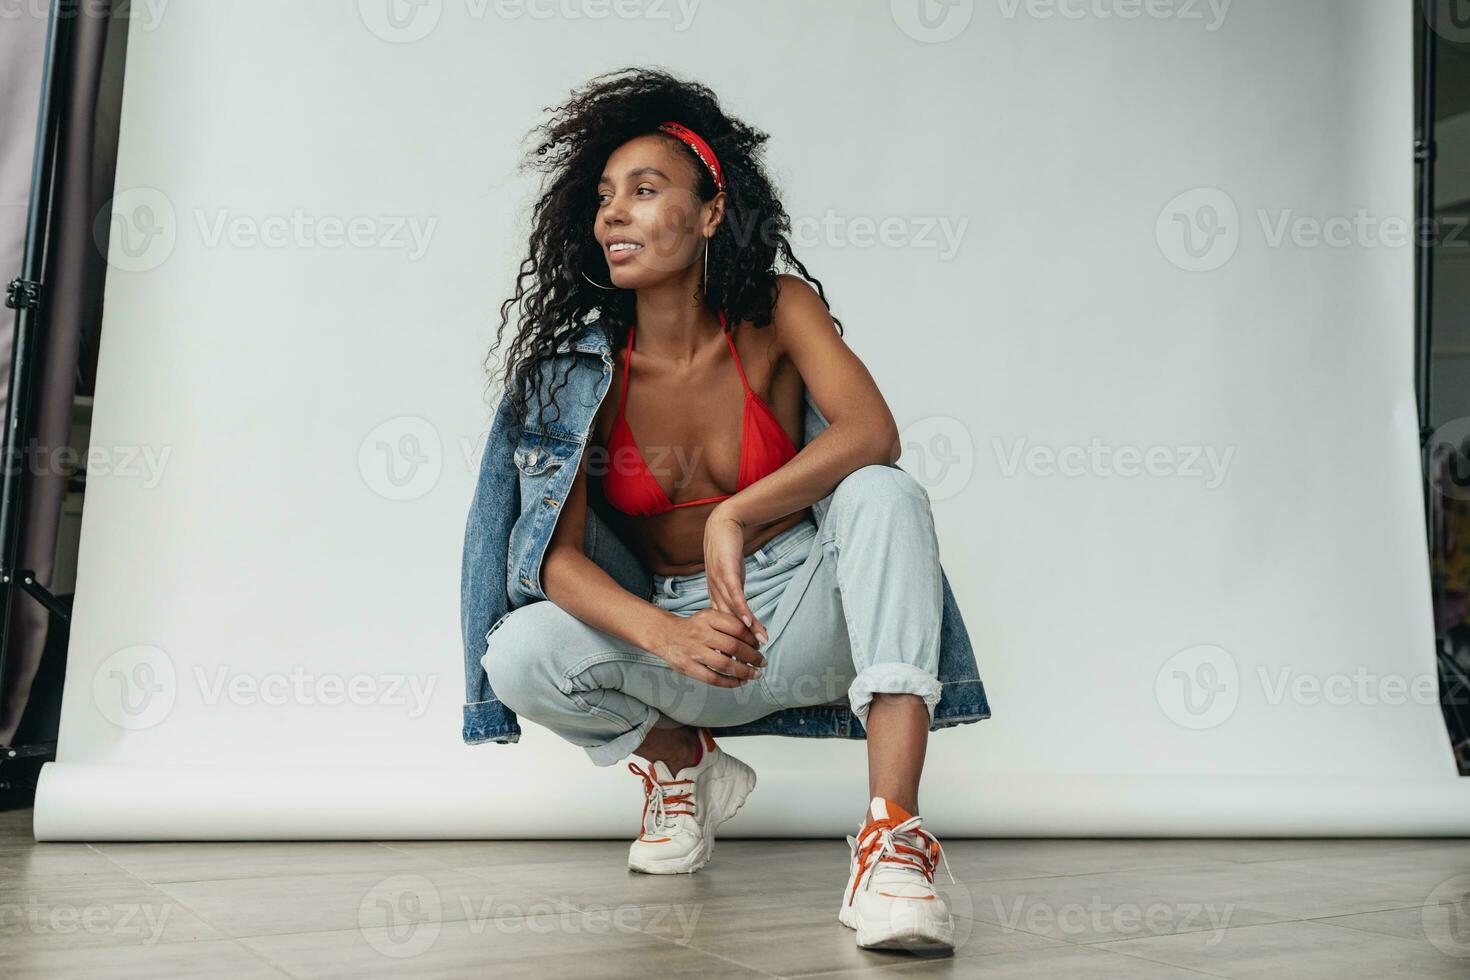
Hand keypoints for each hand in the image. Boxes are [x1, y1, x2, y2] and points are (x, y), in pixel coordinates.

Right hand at [649, 608, 765, 687]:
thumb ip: (731, 624)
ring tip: (755, 675)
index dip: (753, 639)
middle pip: (734, 646)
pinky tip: (739, 682)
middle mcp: (700, 632)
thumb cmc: (694, 627)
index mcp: (708, 617)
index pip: (737, 627)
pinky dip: (729, 682)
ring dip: (744, 672)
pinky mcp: (687, 667)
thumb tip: (759, 636)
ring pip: (725, 664)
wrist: (665, 634)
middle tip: (762, 662)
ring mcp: (693, 651)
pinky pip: (712, 678)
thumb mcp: (710, 617)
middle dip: (753, 657)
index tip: (760, 646)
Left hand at [704, 505, 769, 645]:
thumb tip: (744, 611)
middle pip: (728, 625)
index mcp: (716, 596)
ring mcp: (720, 583)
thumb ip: (736, 594)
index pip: (725, 626)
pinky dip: (741, 609)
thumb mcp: (732, 576)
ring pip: (733, 612)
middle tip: (751, 661)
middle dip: (739, 644)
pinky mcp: (727, 572)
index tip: (743, 659)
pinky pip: (735, 594)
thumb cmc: (727, 551)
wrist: (722, 524)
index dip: (733, 643)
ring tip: (758, 646)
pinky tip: (749, 622)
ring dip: (746, 630)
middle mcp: (715, 593)